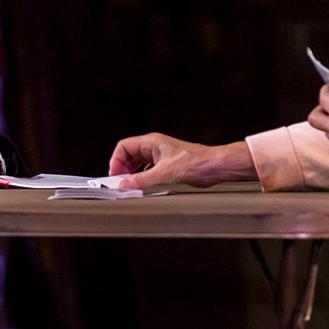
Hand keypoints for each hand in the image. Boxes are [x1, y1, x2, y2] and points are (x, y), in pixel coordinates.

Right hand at [107, 134, 256, 189]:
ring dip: (133, 175)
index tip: (115, 175)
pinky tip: (144, 186)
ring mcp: (161, 156)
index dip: (116, 161)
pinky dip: (143, 178)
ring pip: (138, 164)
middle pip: (129, 156)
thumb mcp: (165, 173)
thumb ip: (143, 180)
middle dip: (123, 169)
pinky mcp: (167, 166)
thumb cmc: (196, 162)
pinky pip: (148, 170)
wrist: (213, 167)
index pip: (124, 147)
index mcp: (151, 142)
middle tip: (122, 182)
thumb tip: (125, 184)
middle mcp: (154, 147)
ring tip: (132, 186)